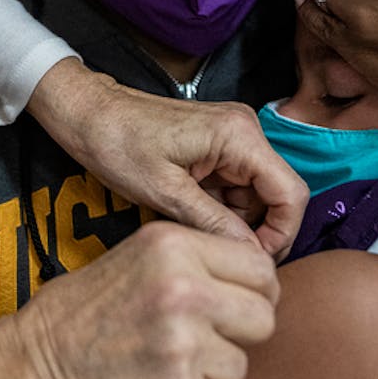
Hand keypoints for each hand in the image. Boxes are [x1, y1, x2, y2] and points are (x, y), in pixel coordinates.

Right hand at [0, 222, 279, 378]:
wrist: (37, 366)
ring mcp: (182, 343)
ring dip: (214, 372)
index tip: (234, 305)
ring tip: (169, 362)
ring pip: (242, 365)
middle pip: (263, 317)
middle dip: (239, 334)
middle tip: (203, 339)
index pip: (260, 268)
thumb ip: (198, 259)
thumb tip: (261, 277)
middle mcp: (182, 289)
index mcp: (173, 246)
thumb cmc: (85, 312)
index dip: (254, 291)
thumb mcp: (137, 256)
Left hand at [27, 59, 307, 258]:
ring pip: (254, 196)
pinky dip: (218, 208)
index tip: (254, 264)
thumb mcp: (164, 193)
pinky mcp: (216, 147)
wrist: (86, 114)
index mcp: (239, 136)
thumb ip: (214, 224)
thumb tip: (253, 257)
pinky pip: (233, 187)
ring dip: (232, 221)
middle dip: (253, 230)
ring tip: (192, 228)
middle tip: (218, 254)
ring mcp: (232, 138)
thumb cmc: (116, 144)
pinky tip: (188, 213)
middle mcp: (245, 131)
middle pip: (275, 196)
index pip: (291, 193)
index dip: (282, 235)